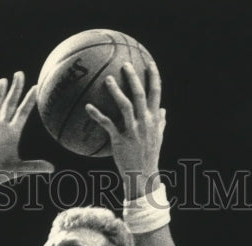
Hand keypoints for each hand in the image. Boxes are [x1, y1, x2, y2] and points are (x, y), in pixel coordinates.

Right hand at [0, 72, 52, 196]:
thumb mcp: (18, 169)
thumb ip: (34, 166)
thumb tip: (52, 168)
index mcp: (12, 132)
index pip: (22, 112)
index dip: (29, 100)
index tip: (36, 87)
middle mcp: (1, 127)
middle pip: (9, 104)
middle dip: (14, 89)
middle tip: (19, 73)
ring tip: (2, 81)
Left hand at [85, 61, 164, 199]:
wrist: (142, 176)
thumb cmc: (149, 156)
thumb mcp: (158, 138)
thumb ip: (161, 123)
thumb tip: (164, 110)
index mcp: (154, 120)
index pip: (156, 93)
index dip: (154, 77)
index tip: (150, 63)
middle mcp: (145, 122)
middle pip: (141, 95)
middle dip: (134, 78)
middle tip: (125, 64)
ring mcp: (133, 130)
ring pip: (126, 106)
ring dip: (116, 91)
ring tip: (107, 79)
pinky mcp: (120, 140)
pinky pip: (107, 124)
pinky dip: (97, 115)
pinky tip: (88, 107)